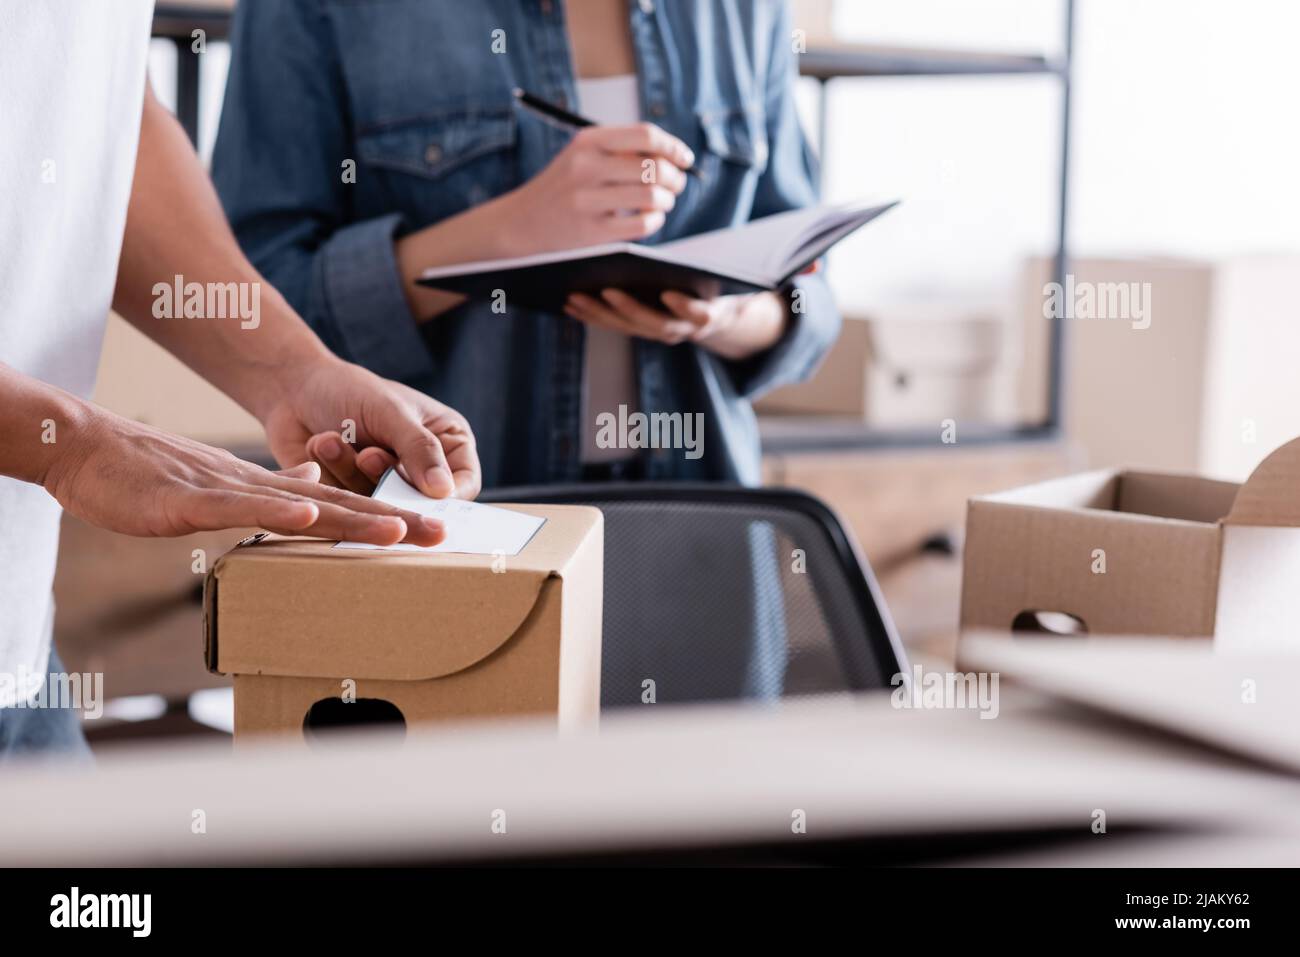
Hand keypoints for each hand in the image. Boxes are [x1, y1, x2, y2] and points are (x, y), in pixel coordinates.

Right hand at [41, 404, 447, 544]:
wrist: (94, 450)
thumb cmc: (155, 476)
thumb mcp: (228, 486)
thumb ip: (276, 488)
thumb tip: (316, 492)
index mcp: (274, 489)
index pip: (344, 506)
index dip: (389, 519)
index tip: (433, 533)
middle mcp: (265, 488)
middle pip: (342, 506)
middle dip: (394, 523)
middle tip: (444, 536)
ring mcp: (233, 492)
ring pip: (305, 504)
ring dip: (355, 517)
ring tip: (400, 530)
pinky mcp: (197, 498)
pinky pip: (244, 506)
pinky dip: (280, 510)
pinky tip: (312, 515)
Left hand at [257, 357, 480, 498]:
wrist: (295, 388)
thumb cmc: (351, 390)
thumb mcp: (391, 412)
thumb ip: (420, 449)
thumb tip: (444, 491)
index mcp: (447, 441)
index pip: (464, 484)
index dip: (448, 498)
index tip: (425, 499)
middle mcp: (421, 467)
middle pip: (422, 501)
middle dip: (389, 481)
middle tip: (368, 456)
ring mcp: (387, 484)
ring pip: (384, 505)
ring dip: (354, 472)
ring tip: (333, 440)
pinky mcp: (355, 496)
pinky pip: (352, 504)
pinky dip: (334, 474)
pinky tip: (321, 444)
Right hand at [496, 124, 693, 255]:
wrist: (519, 222)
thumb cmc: (563, 187)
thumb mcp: (582, 155)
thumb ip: (621, 150)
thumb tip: (673, 155)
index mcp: (588, 141)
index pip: (645, 135)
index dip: (673, 147)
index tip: (685, 159)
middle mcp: (586, 166)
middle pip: (654, 167)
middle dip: (675, 178)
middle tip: (676, 185)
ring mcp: (586, 200)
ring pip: (651, 196)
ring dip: (667, 200)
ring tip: (662, 203)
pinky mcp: (590, 231)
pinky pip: (642, 224)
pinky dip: (655, 221)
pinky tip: (650, 219)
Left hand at [564, 288, 788, 360]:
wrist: (727, 316)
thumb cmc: (741, 286)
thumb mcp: (767, 279)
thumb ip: (794, 270)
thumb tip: (819, 264)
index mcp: (715, 314)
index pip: (703, 315)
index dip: (689, 309)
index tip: (673, 294)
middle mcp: (685, 329)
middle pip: (655, 323)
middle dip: (630, 309)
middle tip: (605, 288)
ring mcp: (660, 330)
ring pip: (627, 326)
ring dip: (600, 314)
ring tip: (574, 293)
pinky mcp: (640, 326)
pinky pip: (613, 323)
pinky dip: (591, 313)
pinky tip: (568, 297)